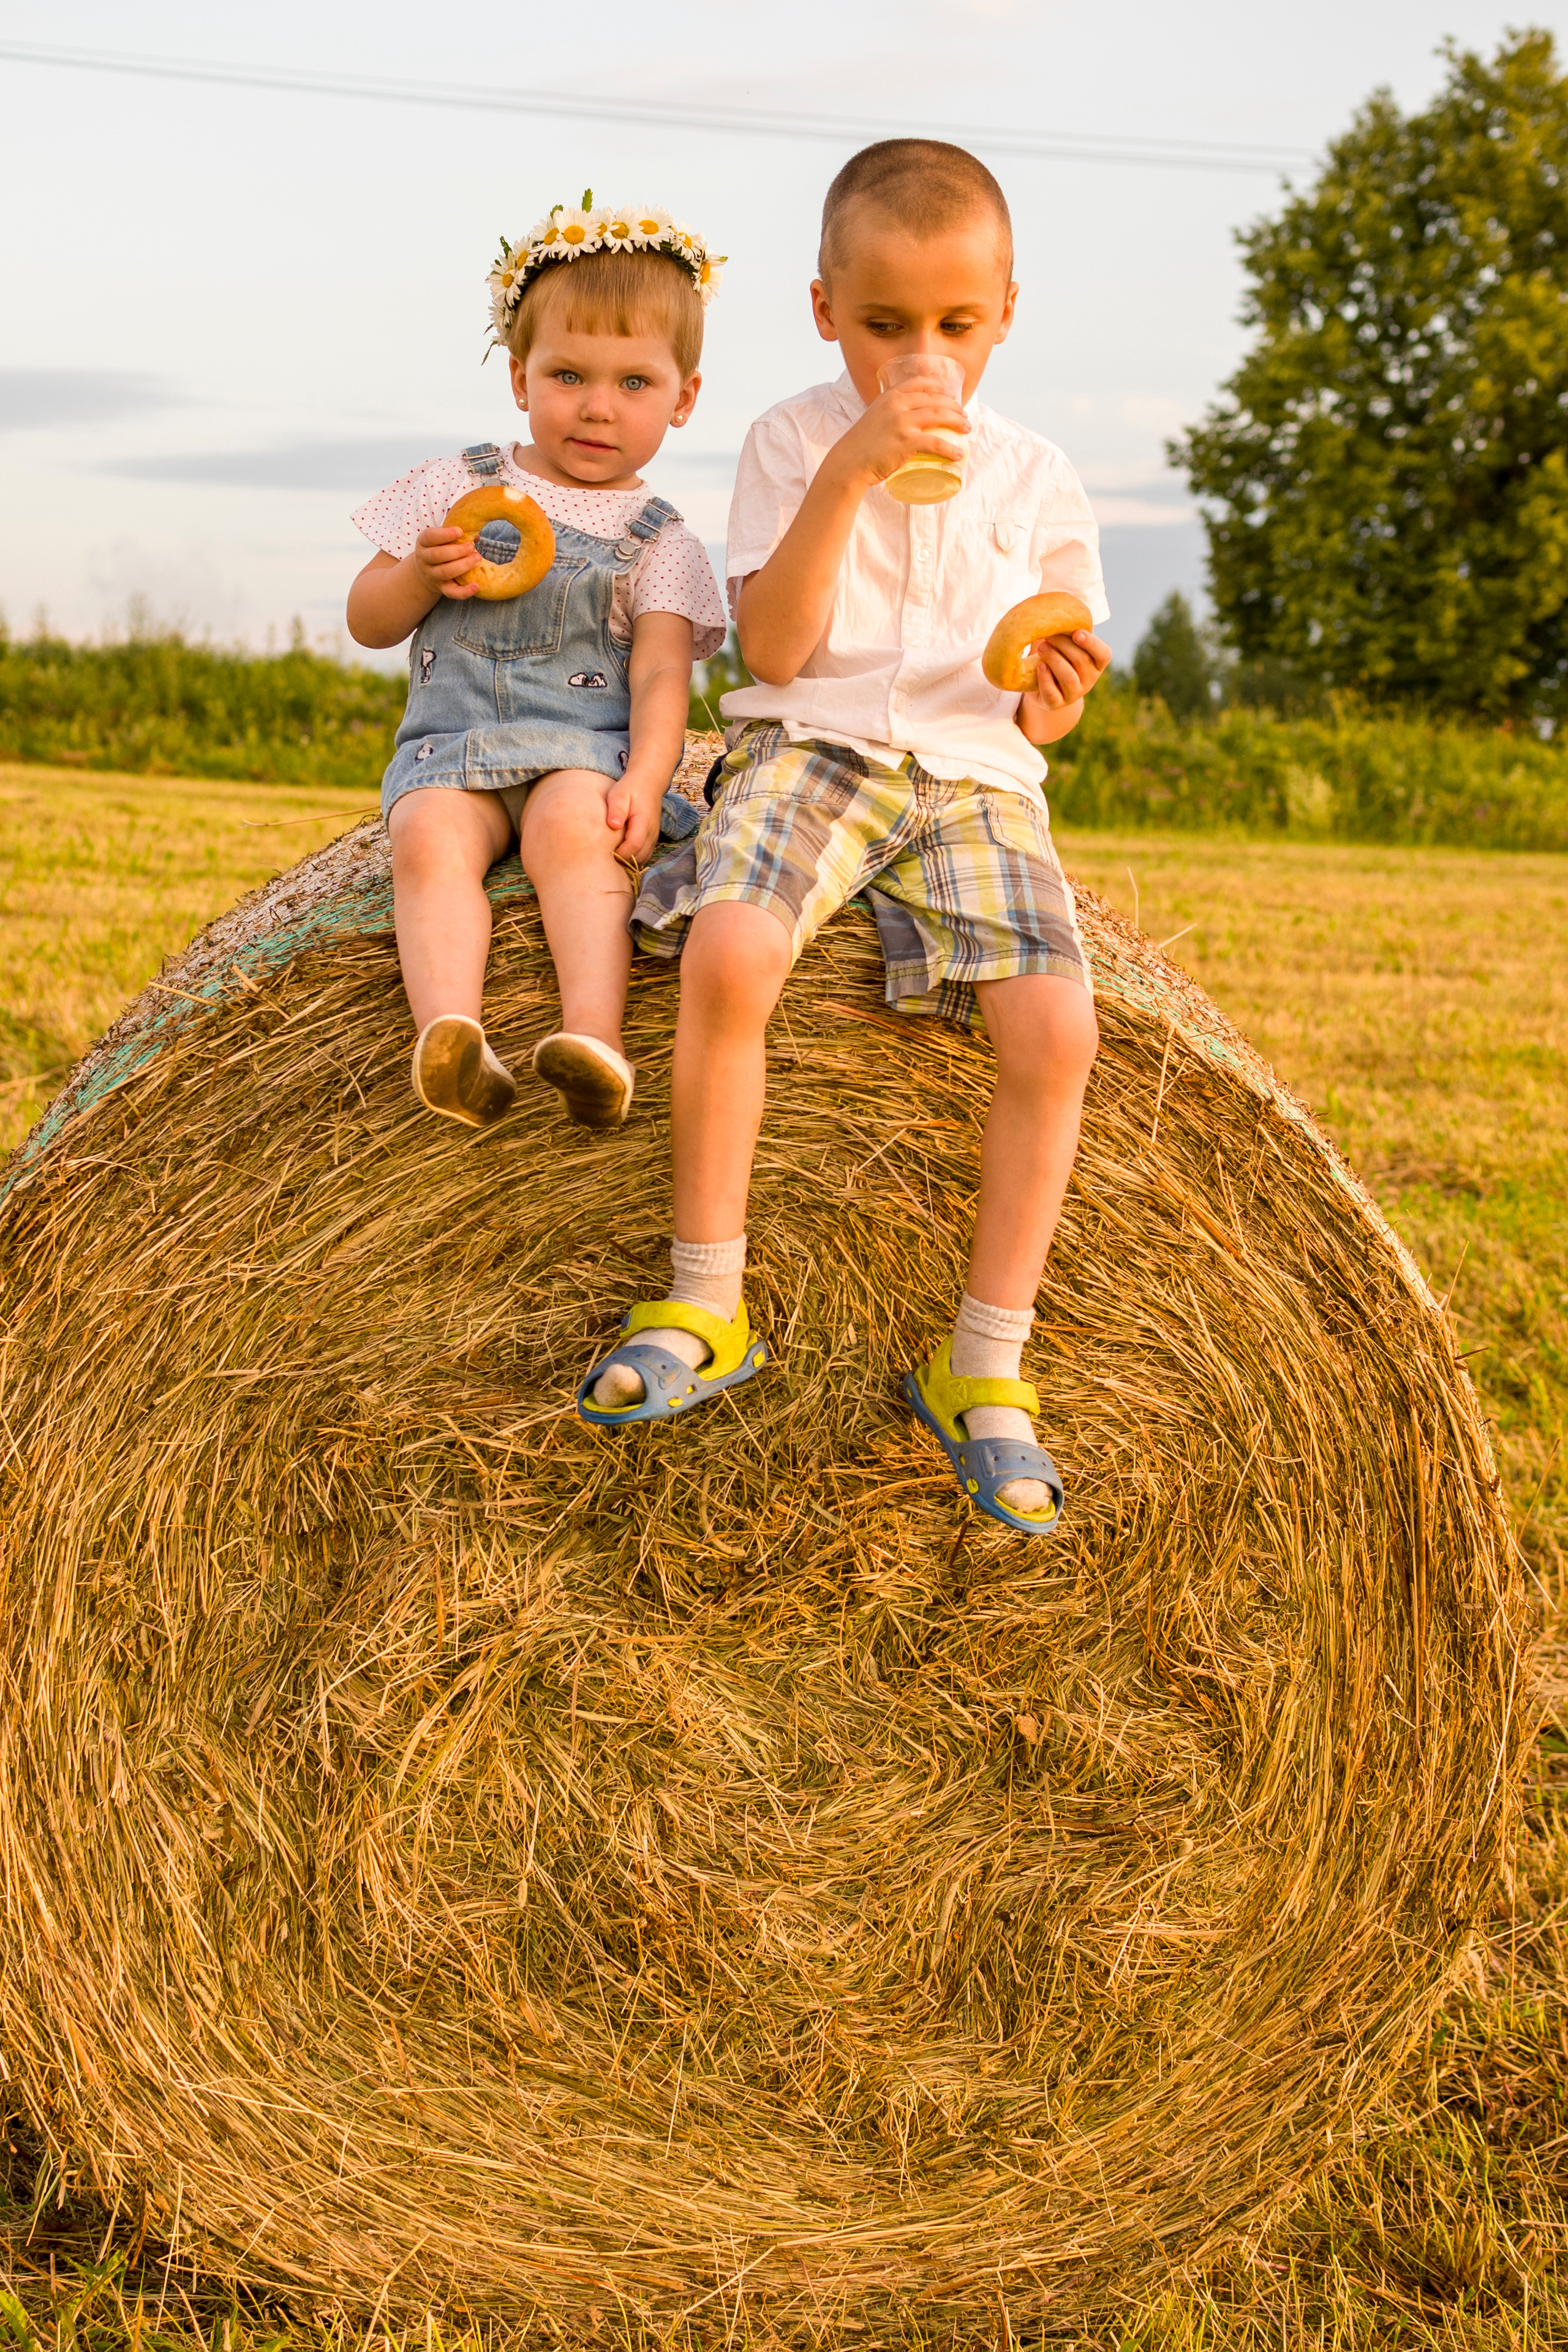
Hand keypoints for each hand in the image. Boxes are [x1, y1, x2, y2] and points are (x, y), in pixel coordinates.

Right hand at [411, 524, 480, 600]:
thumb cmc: (439, 547)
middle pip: (437, 555)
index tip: (460, 532)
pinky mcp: (441, 588)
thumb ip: (455, 534)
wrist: (426, 570)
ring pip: (444, 572)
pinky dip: (464, 591)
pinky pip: (451, 592)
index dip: (445, 534)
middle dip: (456, 551)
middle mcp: (424, 559)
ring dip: (462, 566)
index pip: (430, 537)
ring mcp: (431, 575)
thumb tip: (476, 536)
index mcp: (423, 542)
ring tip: (478, 559)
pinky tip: (476, 586)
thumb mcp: (441, 538)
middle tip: (471, 547)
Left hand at [605, 774, 664, 862]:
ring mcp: (653, 838)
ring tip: (612, 854)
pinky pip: (644, 856)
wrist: (648, 784)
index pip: (634, 846)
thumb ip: (617, 809)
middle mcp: (652, 833)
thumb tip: (613, 825)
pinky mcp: (652, 841)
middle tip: (605, 855)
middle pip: (639, 857)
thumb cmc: (630, 789)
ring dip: (628, 861)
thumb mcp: (619, 794)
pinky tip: (620, 852)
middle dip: (622, 860)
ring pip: (642, 859)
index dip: (620, 853)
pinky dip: (633, 858)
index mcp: (644, 823)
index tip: (605, 852)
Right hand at [827, 378, 969, 493]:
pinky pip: (936, 443)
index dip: (940, 387)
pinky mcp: (906, 442)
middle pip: (936, 398)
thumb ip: (891, 412)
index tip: (951, 396)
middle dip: (954, 406)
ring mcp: (902, 422)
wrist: (849, 462)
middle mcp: (897, 404)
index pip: (921, 382)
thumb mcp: (876, 417)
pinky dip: (950, 449)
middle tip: (963, 416)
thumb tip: (909, 417)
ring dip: (958, 421)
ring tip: (966, 429)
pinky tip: (958, 454)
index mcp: (890, 395)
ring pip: (939, 415)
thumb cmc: (863, 445)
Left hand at [1019, 628, 1111, 716]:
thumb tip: (1052, 608)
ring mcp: (1074, 694)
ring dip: (1054, 659)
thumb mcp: (1064, 643)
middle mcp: (1089, 680)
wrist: (1041, 685)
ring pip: (1068, 677)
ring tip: (1041, 648)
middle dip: (1063, 645)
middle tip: (1048, 635)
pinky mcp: (1056, 704)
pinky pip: (1052, 693)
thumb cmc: (1056, 656)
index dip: (1091, 644)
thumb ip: (1066, 629)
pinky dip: (1045, 679)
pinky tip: (1039, 667)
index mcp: (1096, 663)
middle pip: (1081, 661)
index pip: (1103, 654)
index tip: (1077, 633)